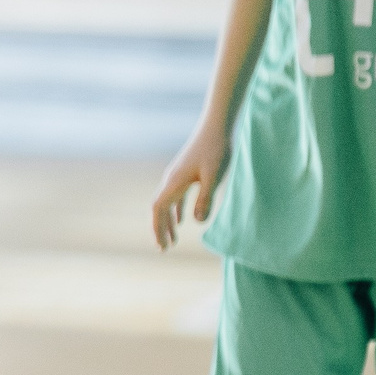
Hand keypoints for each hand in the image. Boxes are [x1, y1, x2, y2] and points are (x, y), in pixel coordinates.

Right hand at [152, 125, 227, 249]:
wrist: (217, 125)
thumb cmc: (217, 149)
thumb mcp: (214, 177)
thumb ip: (205, 199)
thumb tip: (196, 223)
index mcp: (174, 182)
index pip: (158, 210)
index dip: (158, 229)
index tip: (162, 246)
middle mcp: (171, 180)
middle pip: (159, 209)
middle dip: (160, 229)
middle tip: (164, 249)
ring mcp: (177, 175)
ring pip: (167, 204)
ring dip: (168, 222)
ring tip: (172, 239)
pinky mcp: (185, 172)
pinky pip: (175, 197)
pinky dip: (176, 210)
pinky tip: (183, 220)